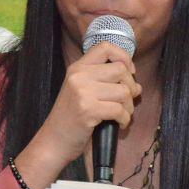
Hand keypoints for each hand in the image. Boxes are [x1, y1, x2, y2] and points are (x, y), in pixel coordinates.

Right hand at [13, 42, 139, 188]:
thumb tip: (136, 83)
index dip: (123, 56)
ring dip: (129, 106)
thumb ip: (103, 81)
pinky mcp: (88, 110)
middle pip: (121, 70)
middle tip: (126, 101)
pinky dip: (124, 119)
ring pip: (124, 91)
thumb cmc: (70, 118)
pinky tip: (118, 124)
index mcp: (77, 68)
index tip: (127, 71)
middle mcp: (78, 76)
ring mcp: (82, 92)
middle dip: (131, 87)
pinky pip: (120, 110)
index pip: (105, 47)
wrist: (53, 141)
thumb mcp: (80, 91)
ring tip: (121, 115)